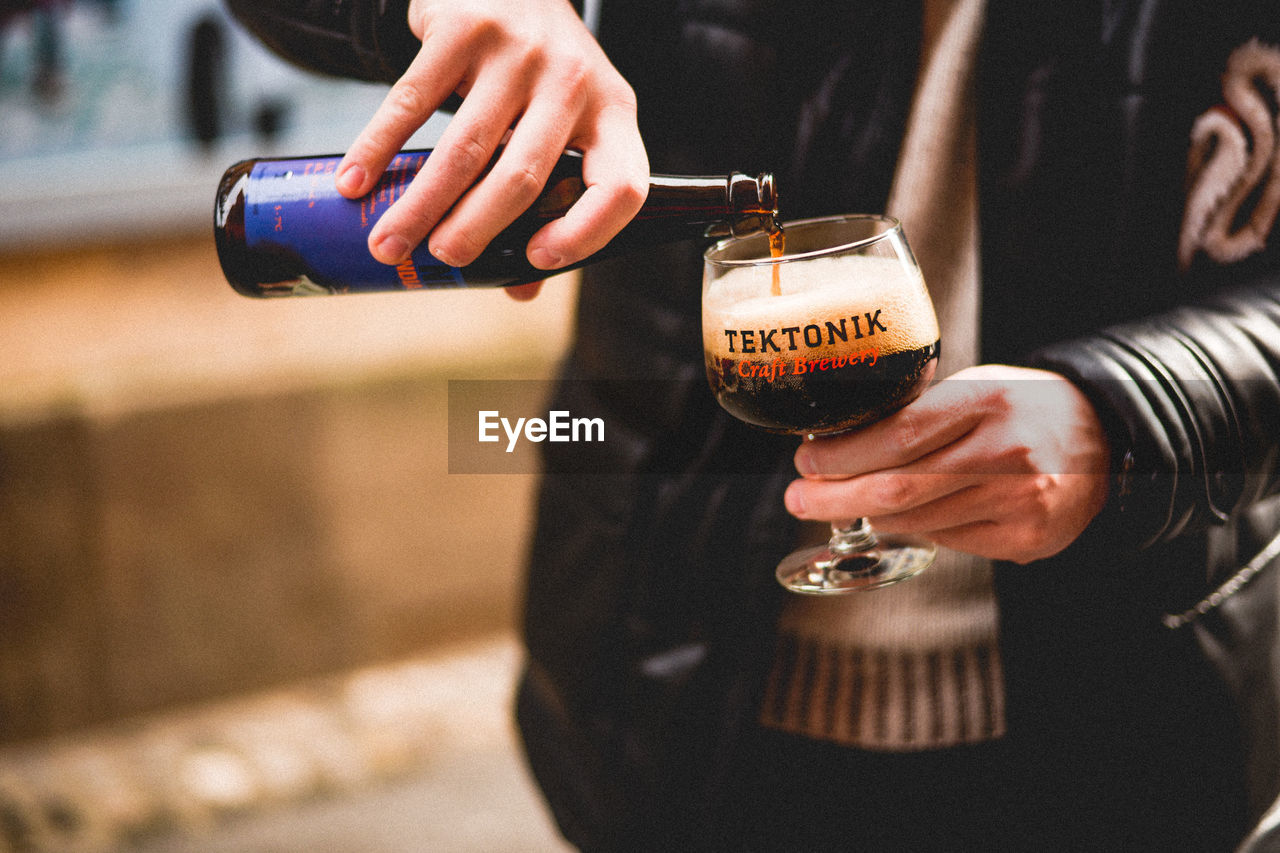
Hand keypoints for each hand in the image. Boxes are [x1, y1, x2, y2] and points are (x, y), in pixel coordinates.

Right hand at [336, 0, 648, 293]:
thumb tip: (519, 288)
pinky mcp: (465, 28)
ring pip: (464, 148)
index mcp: (613, 115)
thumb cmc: (541, 74)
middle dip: (475, 230)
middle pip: (525, 176)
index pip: (621, 187)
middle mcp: (574, 81)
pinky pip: (413, 102)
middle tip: (438, 260)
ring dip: (419, 204)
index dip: (585, 234)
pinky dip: (378, 148)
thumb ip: (551, 199)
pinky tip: (354, 183)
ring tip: (387, 242)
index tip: (534, 259)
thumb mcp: (567, 125)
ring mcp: (520, 51)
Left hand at [784, 365, 1111, 563]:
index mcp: (985, 400)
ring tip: (845, 502)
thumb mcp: (973, 388)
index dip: (841, 455)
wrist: (1105, 437)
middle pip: (897, 488)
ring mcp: (1019, 500)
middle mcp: (1004, 452)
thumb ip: (917, 415)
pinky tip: (910, 513)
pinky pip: (948, 540)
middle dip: (834, 498)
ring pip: (917, 520)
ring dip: (869, 514)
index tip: (805, 460)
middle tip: (798, 500)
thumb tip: (836, 447)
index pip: (896, 436)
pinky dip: (918, 528)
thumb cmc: (1019, 408)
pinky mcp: (1027, 537)